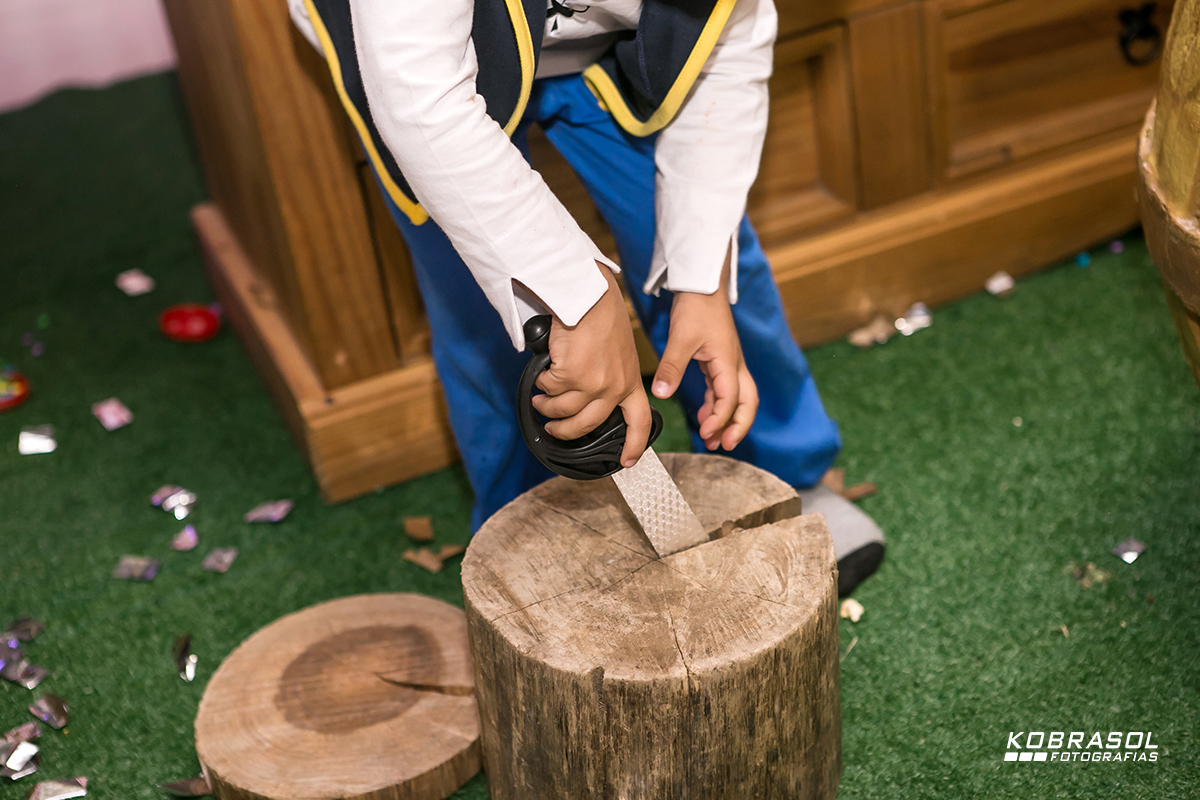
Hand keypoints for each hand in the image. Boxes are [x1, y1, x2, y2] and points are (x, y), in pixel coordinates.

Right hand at [531, 263, 652, 467]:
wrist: (589, 296)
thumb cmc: (602, 316)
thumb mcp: (620, 352)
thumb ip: (611, 376)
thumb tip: (589, 398)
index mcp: (631, 381)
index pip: (640, 422)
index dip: (634, 445)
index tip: (628, 462)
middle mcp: (614, 387)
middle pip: (587, 426)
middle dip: (564, 432)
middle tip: (553, 428)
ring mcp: (592, 383)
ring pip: (562, 411)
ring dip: (546, 407)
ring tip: (540, 399)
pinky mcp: (570, 375)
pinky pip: (549, 390)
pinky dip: (542, 384)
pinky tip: (543, 374)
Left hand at [651, 251, 756, 450]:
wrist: (702, 284)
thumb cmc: (696, 307)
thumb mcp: (681, 339)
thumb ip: (672, 368)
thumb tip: (661, 394)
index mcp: (728, 362)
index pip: (731, 399)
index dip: (720, 419)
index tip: (705, 432)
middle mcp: (734, 365)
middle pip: (747, 403)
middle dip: (738, 427)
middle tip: (722, 446)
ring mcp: (729, 363)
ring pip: (738, 398)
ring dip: (726, 419)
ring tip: (710, 438)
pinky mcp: (720, 360)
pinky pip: (724, 389)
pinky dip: (716, 405)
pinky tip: (702, 415)